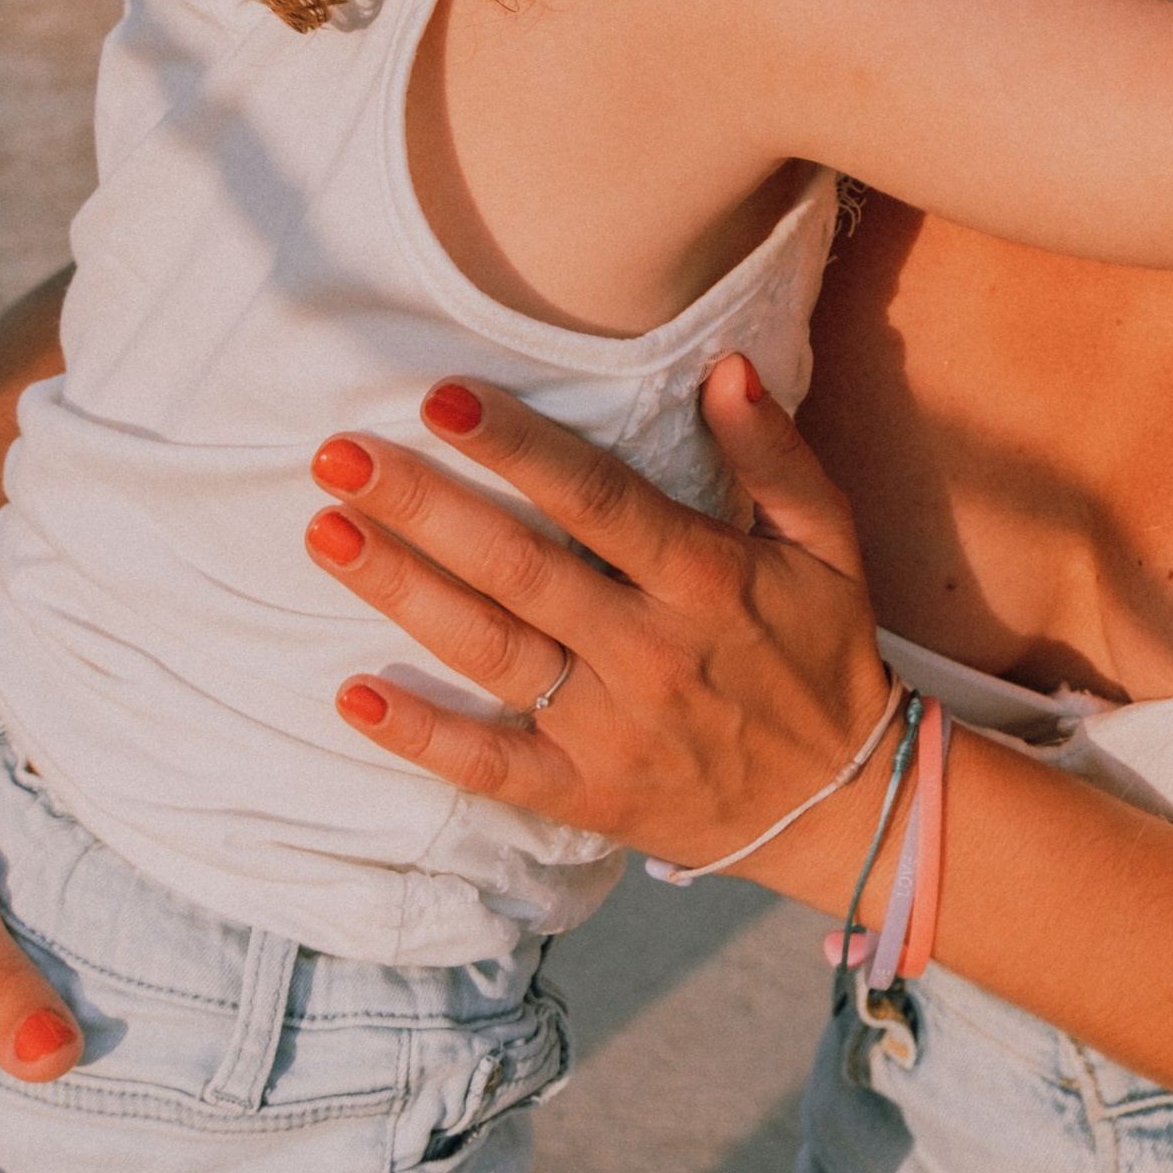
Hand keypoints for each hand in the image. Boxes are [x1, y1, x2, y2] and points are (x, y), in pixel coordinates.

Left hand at [300, 358, 892, 890]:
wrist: (844, 805)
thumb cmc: (823, 653)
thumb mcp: (829, 543)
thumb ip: (776, 456)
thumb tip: (726, 367)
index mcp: (706, 581)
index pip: (597, 501)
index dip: (518, 448)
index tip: (441, 397)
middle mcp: (649, 653)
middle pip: (519, 570)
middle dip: (424, 508)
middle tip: (340, 456)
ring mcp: (611, 731)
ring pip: (491, 653)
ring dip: (403, 594)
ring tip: (328, 534)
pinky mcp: (585, 795)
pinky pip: (491, 767)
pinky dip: (422, 736)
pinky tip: (354, 695)